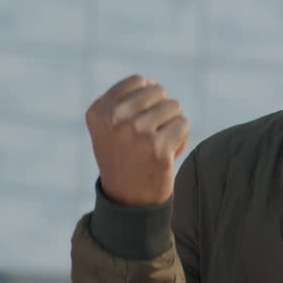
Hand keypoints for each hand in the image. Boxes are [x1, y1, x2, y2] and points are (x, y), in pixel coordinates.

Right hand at [86, 75, 190, 206]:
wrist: (129, 202)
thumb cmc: (124, 158)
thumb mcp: (110, 127)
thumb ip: (123, 101)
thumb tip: (151, 82)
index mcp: (99, 112)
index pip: (138, 81)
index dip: (147, 99)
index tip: (138, 123)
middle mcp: (114, 120)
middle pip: (158, 91)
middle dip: (162, 110)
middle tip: (150, 136)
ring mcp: (136, 133)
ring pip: (174, 107)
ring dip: (172, 125)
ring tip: (157, 145)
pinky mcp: (158, 148)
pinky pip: (184, 124)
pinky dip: (181, 138)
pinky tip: (168, 155)